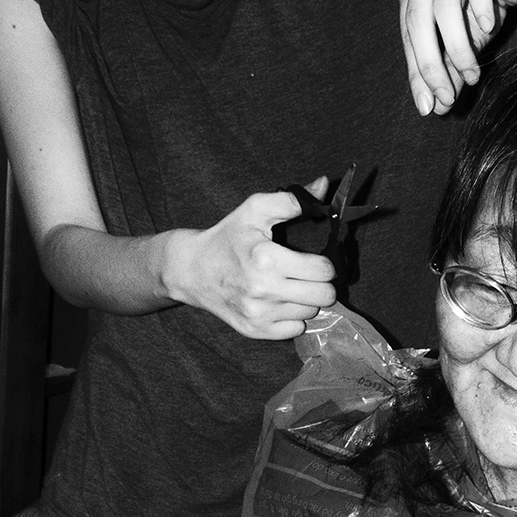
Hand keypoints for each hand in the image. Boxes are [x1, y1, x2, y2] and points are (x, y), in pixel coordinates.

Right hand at [165, 180, 334, 338]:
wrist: (191, 270)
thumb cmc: (227, 238)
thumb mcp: (255, 210)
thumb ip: (292, 199)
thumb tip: (324, 185)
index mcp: (266, 258)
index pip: (324, 270)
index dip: (325, 263)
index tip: (313, 259)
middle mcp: (263, 290)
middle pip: (324, 296)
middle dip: (321, 283)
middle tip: (306, 274)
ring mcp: (259, 314)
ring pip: (311, 313)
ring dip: (306, 300)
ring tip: (289, 286)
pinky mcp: (255, 331)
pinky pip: (295, 330)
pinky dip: (293, 317)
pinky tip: (280, 302)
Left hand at [399, 0, 516, 116]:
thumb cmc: (480, 9)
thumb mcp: (465, 44)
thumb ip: (450, 71)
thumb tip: (438, 108)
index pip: (408, 37)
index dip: (417, 74)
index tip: (428, 106)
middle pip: (418, 21)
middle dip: (431, 65)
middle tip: (447, 97)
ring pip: (443, 5)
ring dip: (457, 46)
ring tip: (472, 74)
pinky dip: (478, 6)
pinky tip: (487, 28)